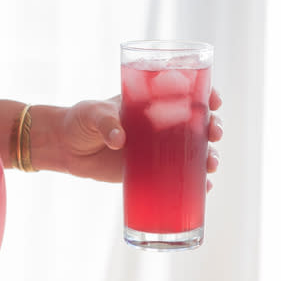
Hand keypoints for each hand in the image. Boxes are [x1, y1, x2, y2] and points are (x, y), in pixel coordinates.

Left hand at [56, 89, 222, 183]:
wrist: (66, 147)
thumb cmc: (81, 121)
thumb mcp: (92, 114)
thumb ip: (106, 123)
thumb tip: (119, 140)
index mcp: (152, 101)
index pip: (187, 93)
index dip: (206, 94)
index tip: (214, 101)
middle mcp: (161, 123)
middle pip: (198, 123)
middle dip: (213, 127)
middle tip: (214, 133)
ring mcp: (158, 149)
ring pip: (195, 151)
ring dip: (210, 157)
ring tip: (211, 165)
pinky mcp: (150, 171)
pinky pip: (179, 176)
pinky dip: (196, 183)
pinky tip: (205, 188)